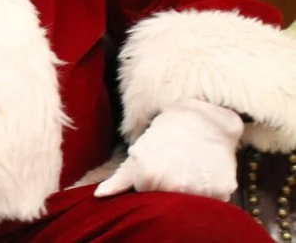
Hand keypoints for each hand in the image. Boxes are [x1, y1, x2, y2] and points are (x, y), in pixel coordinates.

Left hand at [94, 99, 242, 199]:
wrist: (202, 117)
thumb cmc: (165, 135)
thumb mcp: (138, 153)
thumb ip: (119, 179)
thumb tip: (99, 196)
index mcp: (148, 177)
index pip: (147, 201)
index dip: (152, 188)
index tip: (157, 174)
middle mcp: (173, 185)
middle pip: (170, 205)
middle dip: (170, 192)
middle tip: (176, 170)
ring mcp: (199, 189)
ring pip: (192, 205)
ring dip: (192, 193)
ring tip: (190, 171)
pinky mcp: (223, 188)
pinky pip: (216, 201)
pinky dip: (212, 192)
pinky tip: (207, 173)